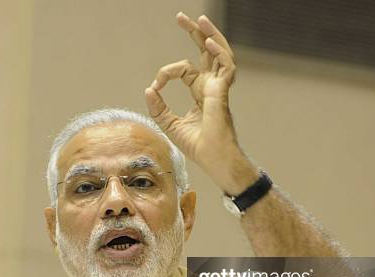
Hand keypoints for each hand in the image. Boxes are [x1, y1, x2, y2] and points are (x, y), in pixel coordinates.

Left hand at [145, 12, 256, 194]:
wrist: (213, 160)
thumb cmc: (199, 147)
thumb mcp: (170, 125)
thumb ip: (159, 108)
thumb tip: (148, 89)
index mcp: (201, 93)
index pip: (185, 70)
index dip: (166, 73)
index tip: (155, 88)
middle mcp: (212, 87)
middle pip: (206, 53)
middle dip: (195, 34)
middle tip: (182, 17)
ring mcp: (219, 89)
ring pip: (220, 54)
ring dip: (210, 36)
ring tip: (199, 20)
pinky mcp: (222, 93)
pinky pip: (226, 67)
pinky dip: (218, 53)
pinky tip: (208, 42)